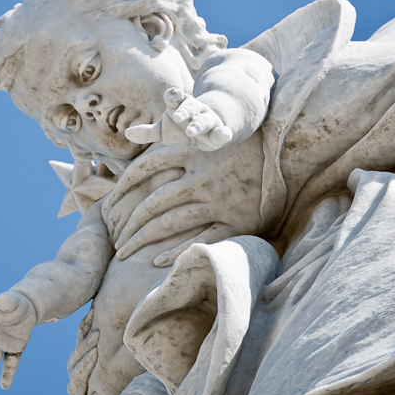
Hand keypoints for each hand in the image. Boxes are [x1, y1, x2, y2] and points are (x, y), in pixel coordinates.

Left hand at [102, 138, 264, 265]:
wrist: (286, 150)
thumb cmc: (238, 142)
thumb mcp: (203, 133)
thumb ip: (169, 134)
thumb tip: (129, 132)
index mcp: (192, 154)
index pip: (144, 169)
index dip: (122, 187)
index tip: (108, 204)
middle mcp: (201, 178)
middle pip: (152, 203)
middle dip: (128, 224)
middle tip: (114, 239)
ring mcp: (219, 201)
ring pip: (171, 224)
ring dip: (143, 240)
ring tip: (125, 252)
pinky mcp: (236, 220)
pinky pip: (201, 239)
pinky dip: (177, 251)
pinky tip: (157, 262)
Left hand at [124, 87, 232, 150]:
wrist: (208, 126)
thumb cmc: (181, 127)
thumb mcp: (164, 130)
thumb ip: (147, 132)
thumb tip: (127, 133)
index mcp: (180, 105)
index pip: (175, 98)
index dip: (172, 96)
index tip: (170, 95)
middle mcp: (195, 110)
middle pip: (190, 107)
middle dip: (184, 111)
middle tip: (176, 116)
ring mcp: (208, 120)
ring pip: (204, 120)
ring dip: (198, 124)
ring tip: (191, 130)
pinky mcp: (218, 132)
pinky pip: (222, 132)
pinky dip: (224, 133)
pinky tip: (226, 135)